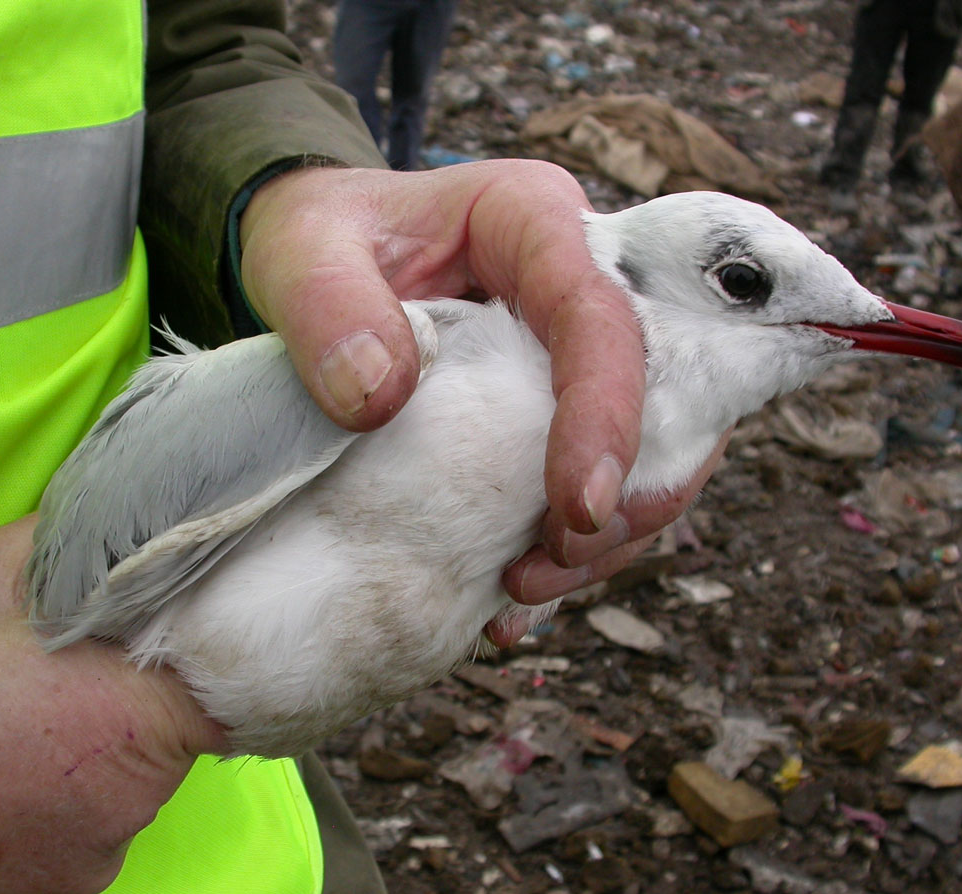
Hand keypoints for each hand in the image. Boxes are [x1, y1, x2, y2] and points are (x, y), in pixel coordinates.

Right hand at [0, 518, 227, 893]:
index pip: (237, 683)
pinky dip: (52, 795)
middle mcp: (133, 802)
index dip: (216, 645)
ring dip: (87, 745)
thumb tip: (142, 519)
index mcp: (136, 716)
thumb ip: (84, 549)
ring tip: (2, 717)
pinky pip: (81, 824)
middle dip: (132, 690)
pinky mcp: (48, 892)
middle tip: (61, 661)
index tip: (187, 622)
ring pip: (125, 778)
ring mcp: (91, 857)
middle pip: (175, 728)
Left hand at [240, 162, 726, 637]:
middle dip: (628, 494)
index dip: (605, 413)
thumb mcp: (301, 250)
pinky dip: (566, 548)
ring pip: (648, 450)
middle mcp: (579, 284)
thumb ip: (327, 306)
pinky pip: (593, 481)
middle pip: (659, 393)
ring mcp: (576, 353)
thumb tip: (380, 398)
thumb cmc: (318, 236)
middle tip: (552, 562)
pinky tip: (511, 600)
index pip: (599, 316)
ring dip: (602, 534)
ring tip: (522, 587)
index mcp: (532, 224)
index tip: (578, 506)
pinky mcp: (558, 409)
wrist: (318, 261)